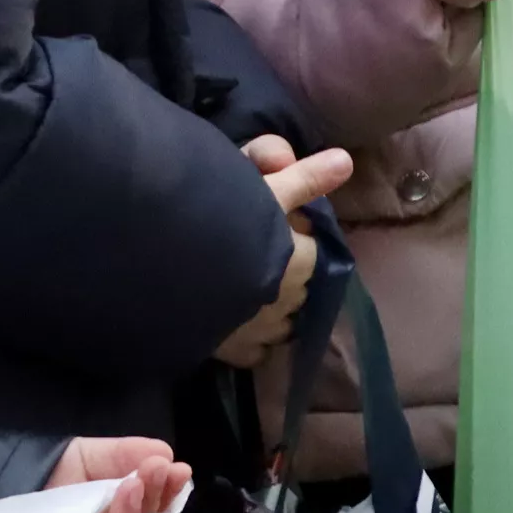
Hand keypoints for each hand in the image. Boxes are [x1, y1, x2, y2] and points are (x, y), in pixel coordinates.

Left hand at [47, 436, 193, 512]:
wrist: (1, 484)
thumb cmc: (49, 471)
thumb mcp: (90, 455)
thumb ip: (125, 454)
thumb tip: (165, 454)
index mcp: (121, 508)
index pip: (153, 504)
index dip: (167, 488)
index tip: (179, 470)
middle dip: (152, 494)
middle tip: (159, 471)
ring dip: (129, 511)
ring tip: (134, 483)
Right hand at [215, 138, 356, 365]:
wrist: (165, 263)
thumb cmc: (222, 217)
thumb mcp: (267, 187)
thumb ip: (306, 177)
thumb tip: (347, 160)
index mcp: (302, 261)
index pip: (314, 251)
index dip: (296, 236)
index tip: (273, 224)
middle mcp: (288, 300)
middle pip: (299, 287)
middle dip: (287, 273)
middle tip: (255, 251)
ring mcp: (262, 330)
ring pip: (281, 323)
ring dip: (273, 309)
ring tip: (246, 291)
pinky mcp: (233, 351)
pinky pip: (254, 351)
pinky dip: (251, 341)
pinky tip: (236, 326)